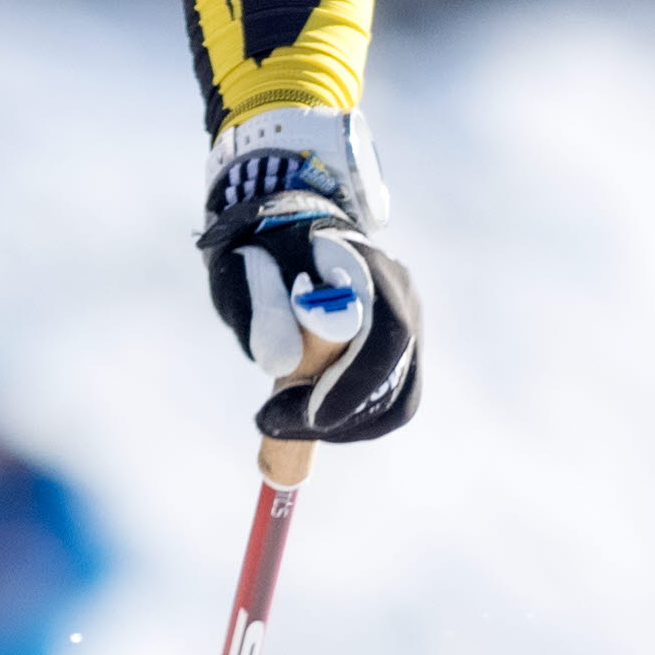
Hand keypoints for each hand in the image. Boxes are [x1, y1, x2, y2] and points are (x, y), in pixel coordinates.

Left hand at [197, 106, 421, 444]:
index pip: (386, 335)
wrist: (287, 227)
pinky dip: (352, 421)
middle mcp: (402, 297)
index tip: (310, 418)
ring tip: (283, 421)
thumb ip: (262, 309)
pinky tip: (310, 418)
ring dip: (345, 426)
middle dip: (342, 418)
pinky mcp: (398, 350)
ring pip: (397, 400)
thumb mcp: (247, 268)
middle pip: (397, 380)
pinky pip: (389, 400)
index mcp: (369, 268)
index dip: (354, 384)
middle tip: (275, 425)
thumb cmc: (262, 246)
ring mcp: (407, 324)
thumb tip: (283, 364)